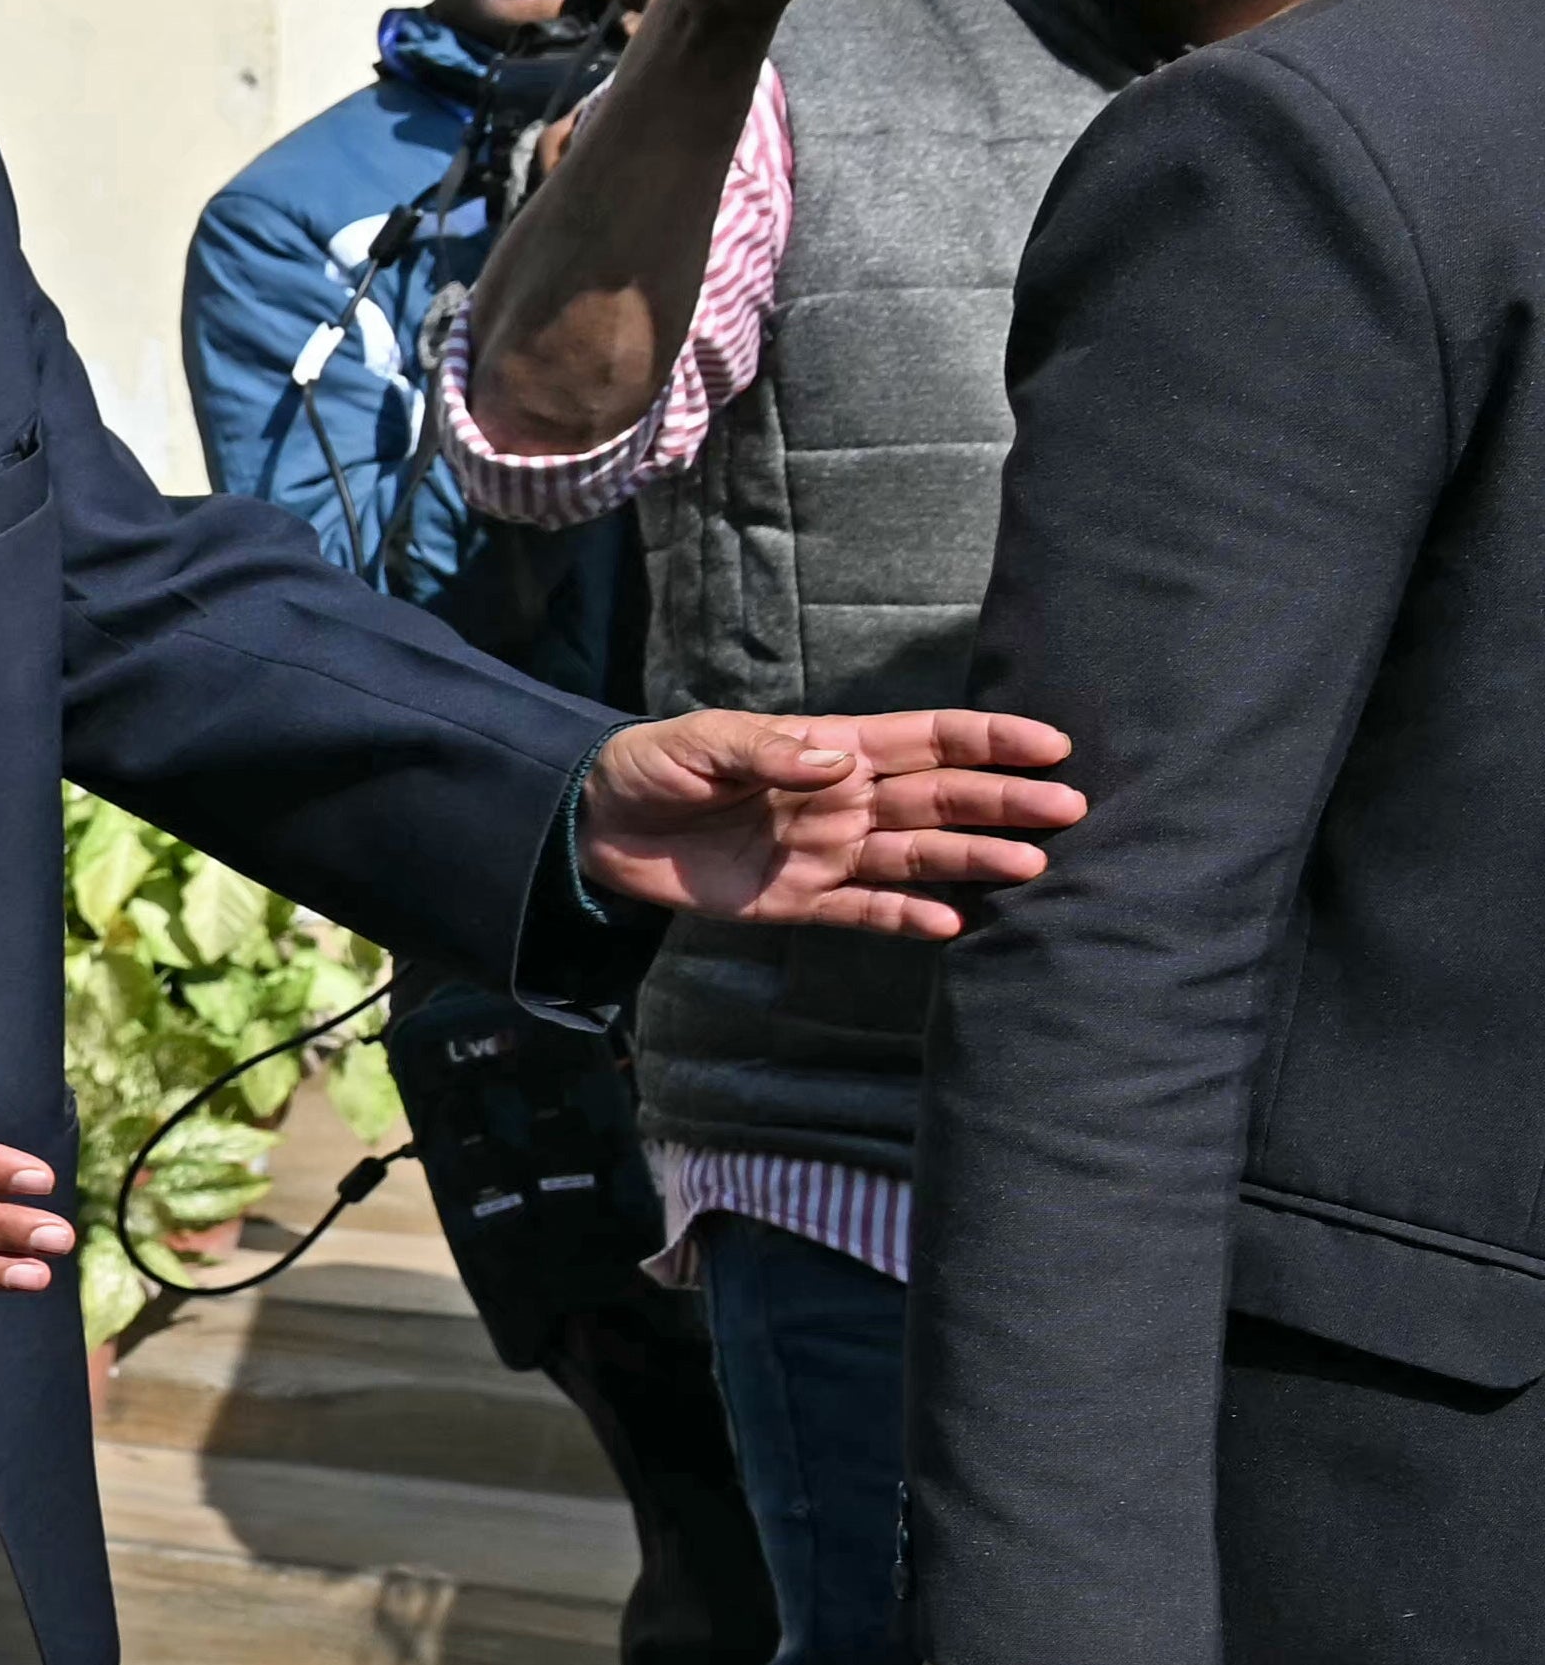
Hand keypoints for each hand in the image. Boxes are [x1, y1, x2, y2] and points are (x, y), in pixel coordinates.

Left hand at [576, 705, 1078, 933]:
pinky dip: (909, 918)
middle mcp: (847, 800)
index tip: (1051, 743)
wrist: (595, 825)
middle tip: (1070, 808)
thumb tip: (837, 764)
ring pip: (918, 856)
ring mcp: (829, 852)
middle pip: (941, 800)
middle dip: (1005, 802)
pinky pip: (868, 910)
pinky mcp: (801, 900)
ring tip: (1032, 867)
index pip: (929, 740)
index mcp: (833, 749)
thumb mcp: (703, 743)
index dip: (990, 739)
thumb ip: (769, 751)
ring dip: (974, 860)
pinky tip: (955, 925)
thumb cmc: (653, 766)